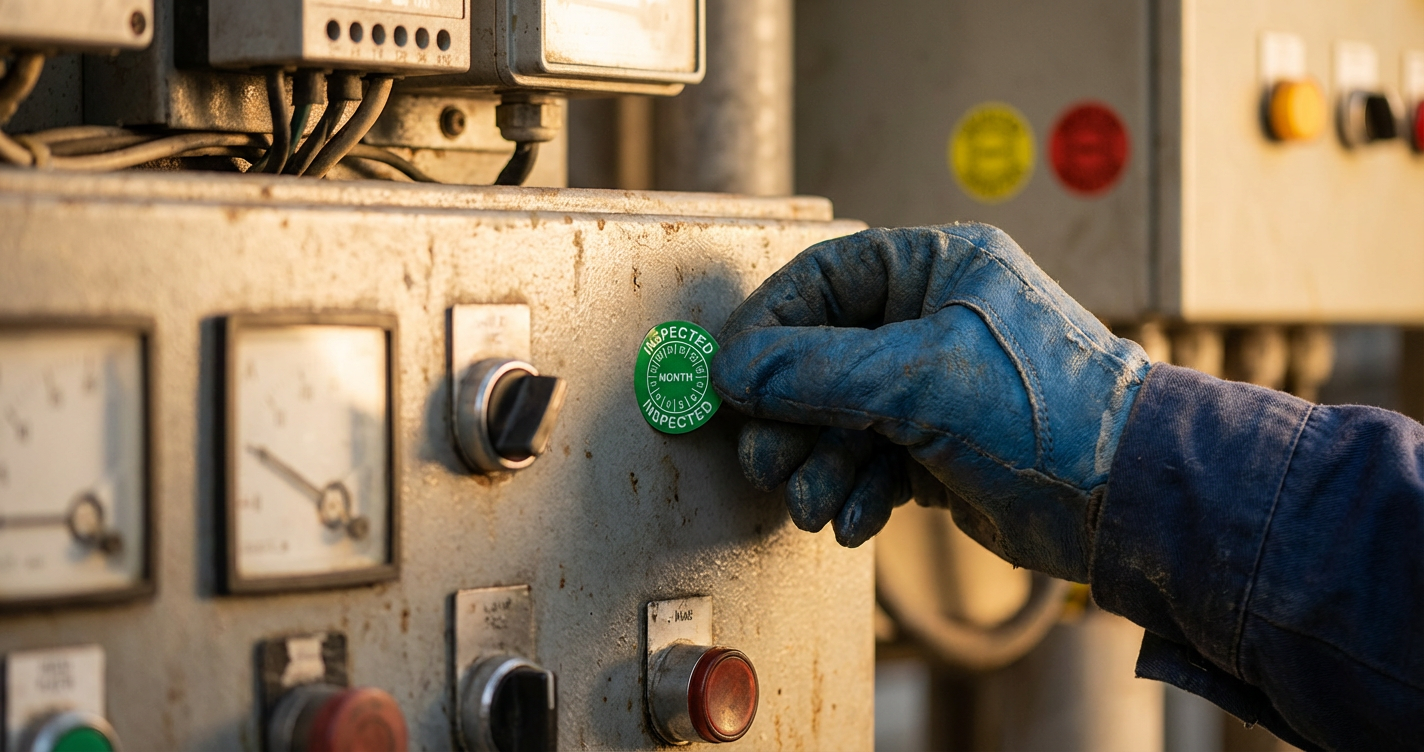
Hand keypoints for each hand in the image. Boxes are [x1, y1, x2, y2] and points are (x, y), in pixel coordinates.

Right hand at [711, 223, 1149, 581]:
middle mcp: (936, 318)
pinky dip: (857, 492)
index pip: (825, 280)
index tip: (728, 374)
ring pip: (844, 417)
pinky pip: (873, 459)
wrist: (1126, 503)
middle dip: (791, 417)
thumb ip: (815, 373)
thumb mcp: (917, 382)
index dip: (768, 328)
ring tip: (809, 505)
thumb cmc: (1049, 414)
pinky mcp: (942, 445)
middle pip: (824, 357)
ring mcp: (938, 385)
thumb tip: (731, 369)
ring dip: (820, 465)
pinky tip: (855, 521)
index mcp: (940, 268)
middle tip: (763, 458)